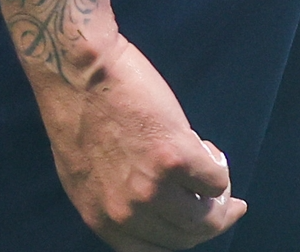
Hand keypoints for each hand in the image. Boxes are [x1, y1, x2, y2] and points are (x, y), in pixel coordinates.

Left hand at [35, 33, 244, 249]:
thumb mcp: (84, 170)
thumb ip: (115, 197)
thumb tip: (157, 210)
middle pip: (188, 236)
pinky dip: (218, 164)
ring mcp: (151, 189)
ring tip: (213, 167)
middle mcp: (125, 212)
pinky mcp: (175, 160)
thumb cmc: (78, 108)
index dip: (185, 239)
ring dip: (220, 195)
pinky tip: (203, 144)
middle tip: (226, 200)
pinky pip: (217, 178)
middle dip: (212, 219)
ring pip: (209, 215)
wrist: (73, 67)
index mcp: (100, 217)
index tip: (204, 226)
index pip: (154, 251)